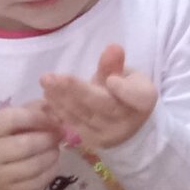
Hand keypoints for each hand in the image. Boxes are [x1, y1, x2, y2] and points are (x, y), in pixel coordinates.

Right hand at [0, 100, 65, 189]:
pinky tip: (53, 162)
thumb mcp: (14, 123)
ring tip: (56, 148)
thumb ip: (33, 111)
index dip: (38, 117)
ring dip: (52, 154)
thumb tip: (55, 107)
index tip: (54, 118)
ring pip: (35, 165)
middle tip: (60, 135)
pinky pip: (39, 181)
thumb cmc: (7, 141)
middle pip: (26, 144)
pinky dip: (52, 169)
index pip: (13, 119)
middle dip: (49, 138)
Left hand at [40, 45, 159, 151]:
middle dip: (76, 90)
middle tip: (53, 77)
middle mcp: (127, 122)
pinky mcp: (91, 141)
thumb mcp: (126, 75)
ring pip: (83, 115)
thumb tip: (112, 48)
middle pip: (102, 105)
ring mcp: (108, 134)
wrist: (126, 125)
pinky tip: (48, 96)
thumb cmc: (126, 94)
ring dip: (61, 98)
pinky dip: (59, 110)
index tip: (111, 80)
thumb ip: (115, 64)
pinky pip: (73, 125)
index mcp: (143, 101)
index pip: (138, 97)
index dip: (125, 91)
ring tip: (46, 82)